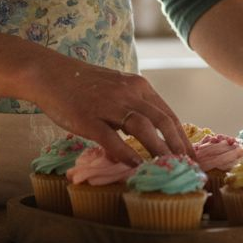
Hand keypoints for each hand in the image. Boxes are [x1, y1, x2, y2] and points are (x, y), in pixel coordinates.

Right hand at [31, 54, 192, 164]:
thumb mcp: (116, 90)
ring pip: (141, 127)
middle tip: (188, 166)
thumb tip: (150, 139)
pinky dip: (125, 152)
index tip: (192, 156)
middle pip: (161, 121)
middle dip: (178, 146)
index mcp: (138, 86)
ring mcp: (108, 104)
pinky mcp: (88, 117)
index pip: (167, 114)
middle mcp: (128, 92)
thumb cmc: (83, 85)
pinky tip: (134, 165)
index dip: (182, 137)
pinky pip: (111, 137)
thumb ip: (133, 110)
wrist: (49, 74)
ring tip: (168, 168)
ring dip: (158, 149)